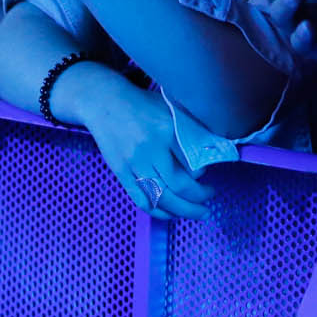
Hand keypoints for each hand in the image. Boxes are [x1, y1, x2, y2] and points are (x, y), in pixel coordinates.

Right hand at [76, 74, 214, 219]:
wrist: (104, 103)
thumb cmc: (141, 104)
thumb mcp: (170, 107)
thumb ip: (190, 127)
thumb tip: (212, 146)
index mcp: (167, 131)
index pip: (192, 162)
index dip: (203, 172)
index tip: (207, 171)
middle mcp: (151, 149)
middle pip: (179, 185)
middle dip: (199, 197)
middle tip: (210, 196)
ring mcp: (134, 164)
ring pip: (162, 198)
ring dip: (183, 210)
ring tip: (197, 212)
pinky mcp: (121, 172)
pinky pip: (141, 199)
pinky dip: (158, 211)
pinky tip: (170, 213)